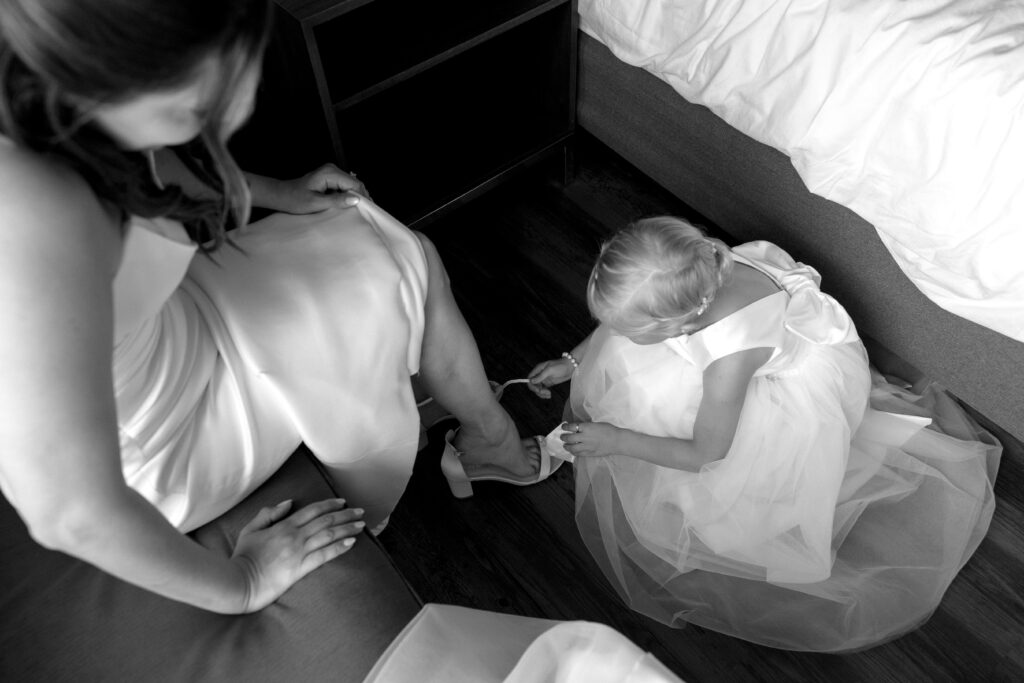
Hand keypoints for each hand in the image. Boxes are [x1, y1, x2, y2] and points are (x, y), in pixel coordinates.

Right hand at [231, 498, 363, 612]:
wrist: (238, 582)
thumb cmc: (243, 557)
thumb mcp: (251, 529)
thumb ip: (269, 514)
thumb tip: (289, 503)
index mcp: (284, 525)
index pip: (313, 510)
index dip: (330, 504)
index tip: (343, 502)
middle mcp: (294, 536)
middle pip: (326, 520)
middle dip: (346, 514)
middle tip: (361, 511)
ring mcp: (298, 552)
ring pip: (329, 535)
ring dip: (347, 529)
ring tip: (362, 525)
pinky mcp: (300, 568)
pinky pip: (324, 556)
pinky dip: (339, 547)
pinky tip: (351, 543)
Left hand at [275, 163, 368, 213]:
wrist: (282, 195)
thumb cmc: (295, 200)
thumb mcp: (316, 203)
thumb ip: (336, 201)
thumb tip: (356, 199)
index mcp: (329, 173)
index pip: (354, 184)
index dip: (362, 197)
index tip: (367, 211)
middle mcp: (332, 169)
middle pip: (355, 183)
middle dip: (360, 197)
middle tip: (364, 213)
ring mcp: (331, 172)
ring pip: (351, 185)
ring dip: (355, 196)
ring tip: (358, 210)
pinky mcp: (330, 177)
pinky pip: (344, 185)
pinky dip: (348, 195)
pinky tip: (348, 205)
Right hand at [526, 358, 575, 398]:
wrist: (571, 367)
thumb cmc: (561, 366)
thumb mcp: (550, 370)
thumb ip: (541, 376)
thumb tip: (532, 381)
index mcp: (538, 369)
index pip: (530, 378)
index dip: (532, 385)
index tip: (538, 390)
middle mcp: (540, 374)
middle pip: (533, 385)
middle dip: (538, 391)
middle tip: (546, 393)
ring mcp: (544, 379)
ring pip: (538, 389)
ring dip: (541, 394)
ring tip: (549, 395)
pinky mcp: (549, 383)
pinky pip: (543, 390)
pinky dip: (545, 394)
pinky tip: (549, 395)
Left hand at [560, 421, 621, 457]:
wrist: (617, 441)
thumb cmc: (609, 430)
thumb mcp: (596, 424)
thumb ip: (586, 426)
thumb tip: (578, 428)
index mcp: (586, 427)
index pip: (571, 426)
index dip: (565, 427)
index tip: (563, 427)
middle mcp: (585, 437)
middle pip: (569, 438)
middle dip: (564, 437)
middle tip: (562, 437)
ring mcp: (587, 446)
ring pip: (572, 448)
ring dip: (567, 446)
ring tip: (565, 445)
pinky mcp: (590, 453)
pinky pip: (578, 454)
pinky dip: (574, 452)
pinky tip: (573, 451)